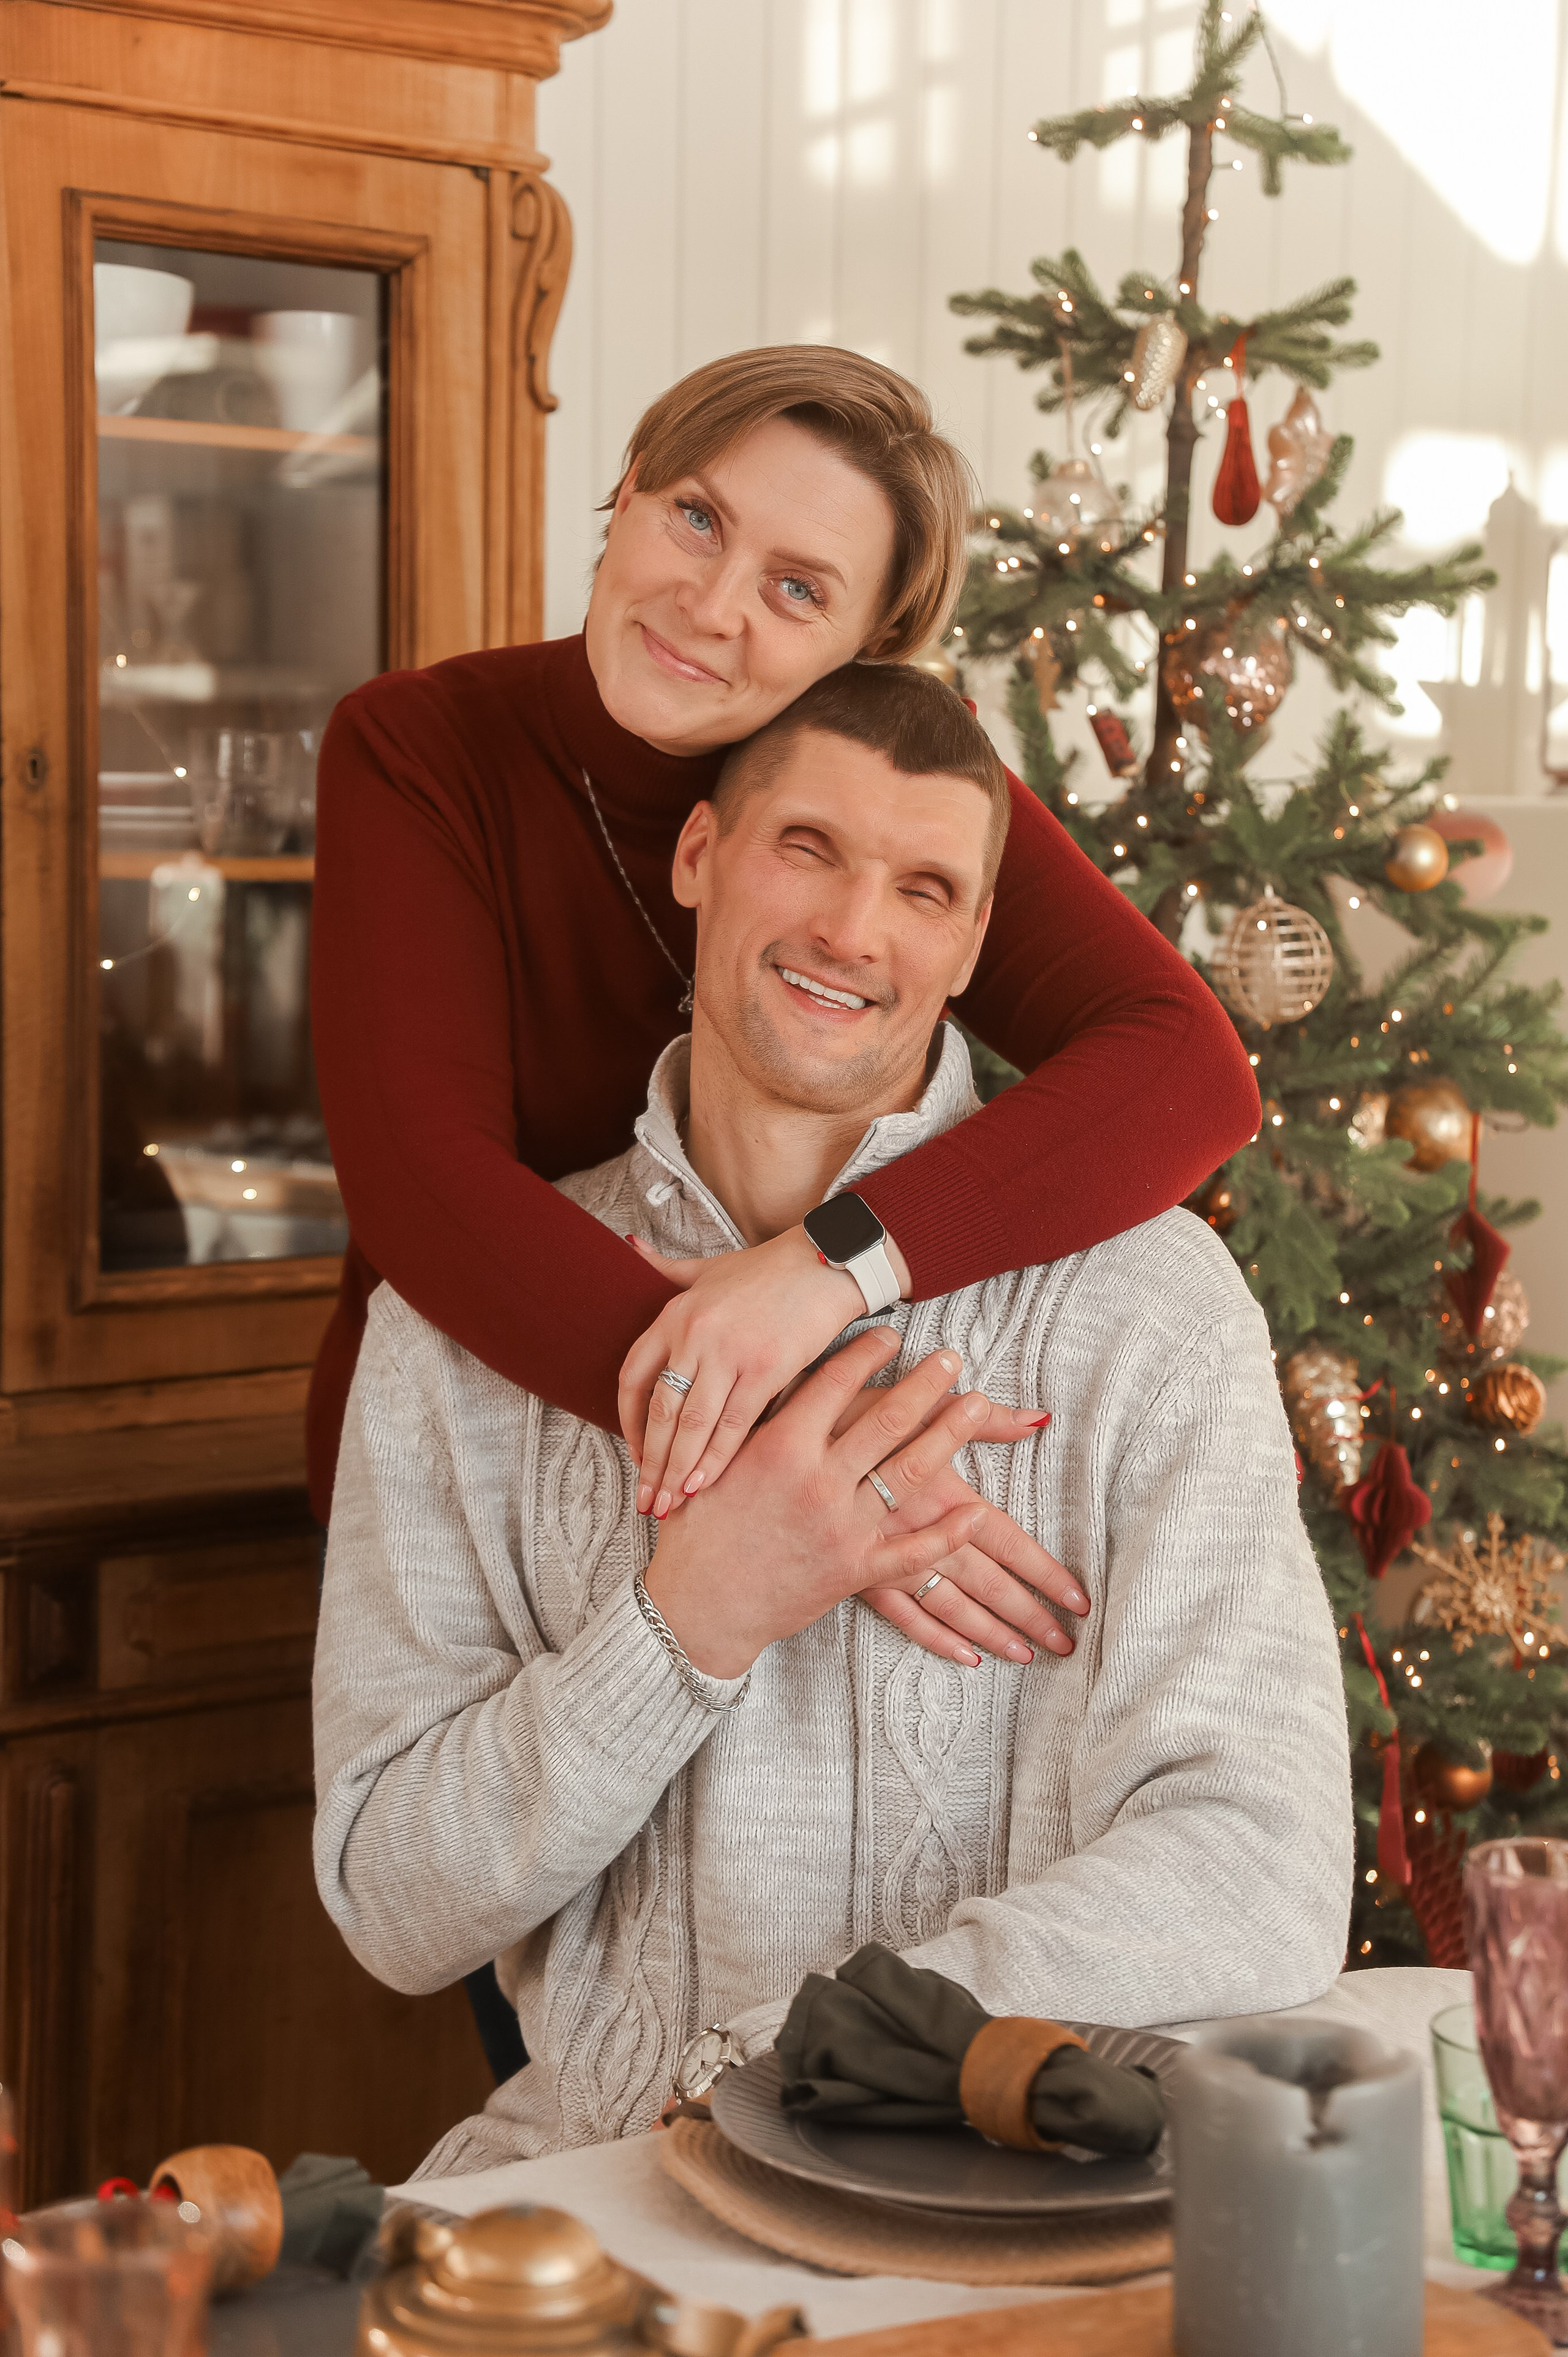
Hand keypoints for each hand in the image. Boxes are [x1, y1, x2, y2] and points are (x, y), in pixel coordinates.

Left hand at [621, 1224, 883, 1517]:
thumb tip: (627, 1247)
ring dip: (676, 1472)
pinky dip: (715, 1460)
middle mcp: (694, 1336)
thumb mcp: (708, 1267)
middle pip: (660, 1413)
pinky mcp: (766, 1370)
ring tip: (668, 1507)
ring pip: (692, 1426)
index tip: (636, 1454)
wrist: (825, 1262)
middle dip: (651, 1464)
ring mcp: (729, 1354)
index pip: (634, 1379)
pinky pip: (733, 1425)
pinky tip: (702, 1485)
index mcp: (674, 1315)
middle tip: (646, 1502)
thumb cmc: (768, 1268)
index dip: (629, 1423)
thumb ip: (665, 1268)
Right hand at [642, 1331, 1083, 1678]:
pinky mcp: (854, 1570)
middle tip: (953, 1358)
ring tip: (978, 1404)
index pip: (835, 1383)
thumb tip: (773, 1376)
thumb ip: (753, 1423)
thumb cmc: (697, 1530)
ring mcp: (840, 1526)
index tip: (892, 1334)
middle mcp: (816, 1481)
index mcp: (779, 1446)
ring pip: (909, 1472)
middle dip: (926, 1384)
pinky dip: (948, 1534)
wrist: (696, 1605)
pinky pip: (913, 1550)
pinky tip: (977, 1514)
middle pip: (886, 1420)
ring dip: (949, 1434)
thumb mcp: (717, 1462)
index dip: (868, 1354)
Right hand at [832, 1385, 1081, 1667]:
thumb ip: (979, 1416)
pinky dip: (936, 1638)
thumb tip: (1039, 1417)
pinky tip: (965, 1656)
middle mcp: (918, 1531)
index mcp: (938, 1491)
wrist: (759, 1452)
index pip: (1005, 1539)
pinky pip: (904, 1617)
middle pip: (986, 1582)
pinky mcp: (856, 1575)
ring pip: (951, 1606)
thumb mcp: (909, 1405)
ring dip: (992, 1631)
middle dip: (1028, 1612)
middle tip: (1066, 1643)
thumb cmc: (838, 1415)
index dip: (1044, 1570)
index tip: (1078, 1597)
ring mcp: (884, 1558)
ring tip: (1028, 1654)